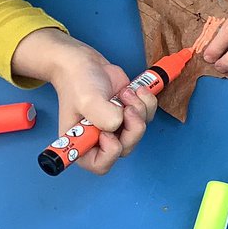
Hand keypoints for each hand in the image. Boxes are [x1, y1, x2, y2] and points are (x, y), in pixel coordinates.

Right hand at [13, 29, 156, 174]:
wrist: (86, 63)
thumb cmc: (78, 83)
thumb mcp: (87, 100)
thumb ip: (103, 116)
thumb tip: (119, 123)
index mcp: (82, 144)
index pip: (101, 165)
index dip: (110, 151)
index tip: (107, 131)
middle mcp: (100, 140)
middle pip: (126, 148)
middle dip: (132, 126)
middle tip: (126, 107)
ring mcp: (117, 128)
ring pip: (140, 131)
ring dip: (139, 110)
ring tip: (125, 93)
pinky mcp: (130, 114)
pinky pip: (149, 116)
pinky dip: (146, 102)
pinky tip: (133, 90)